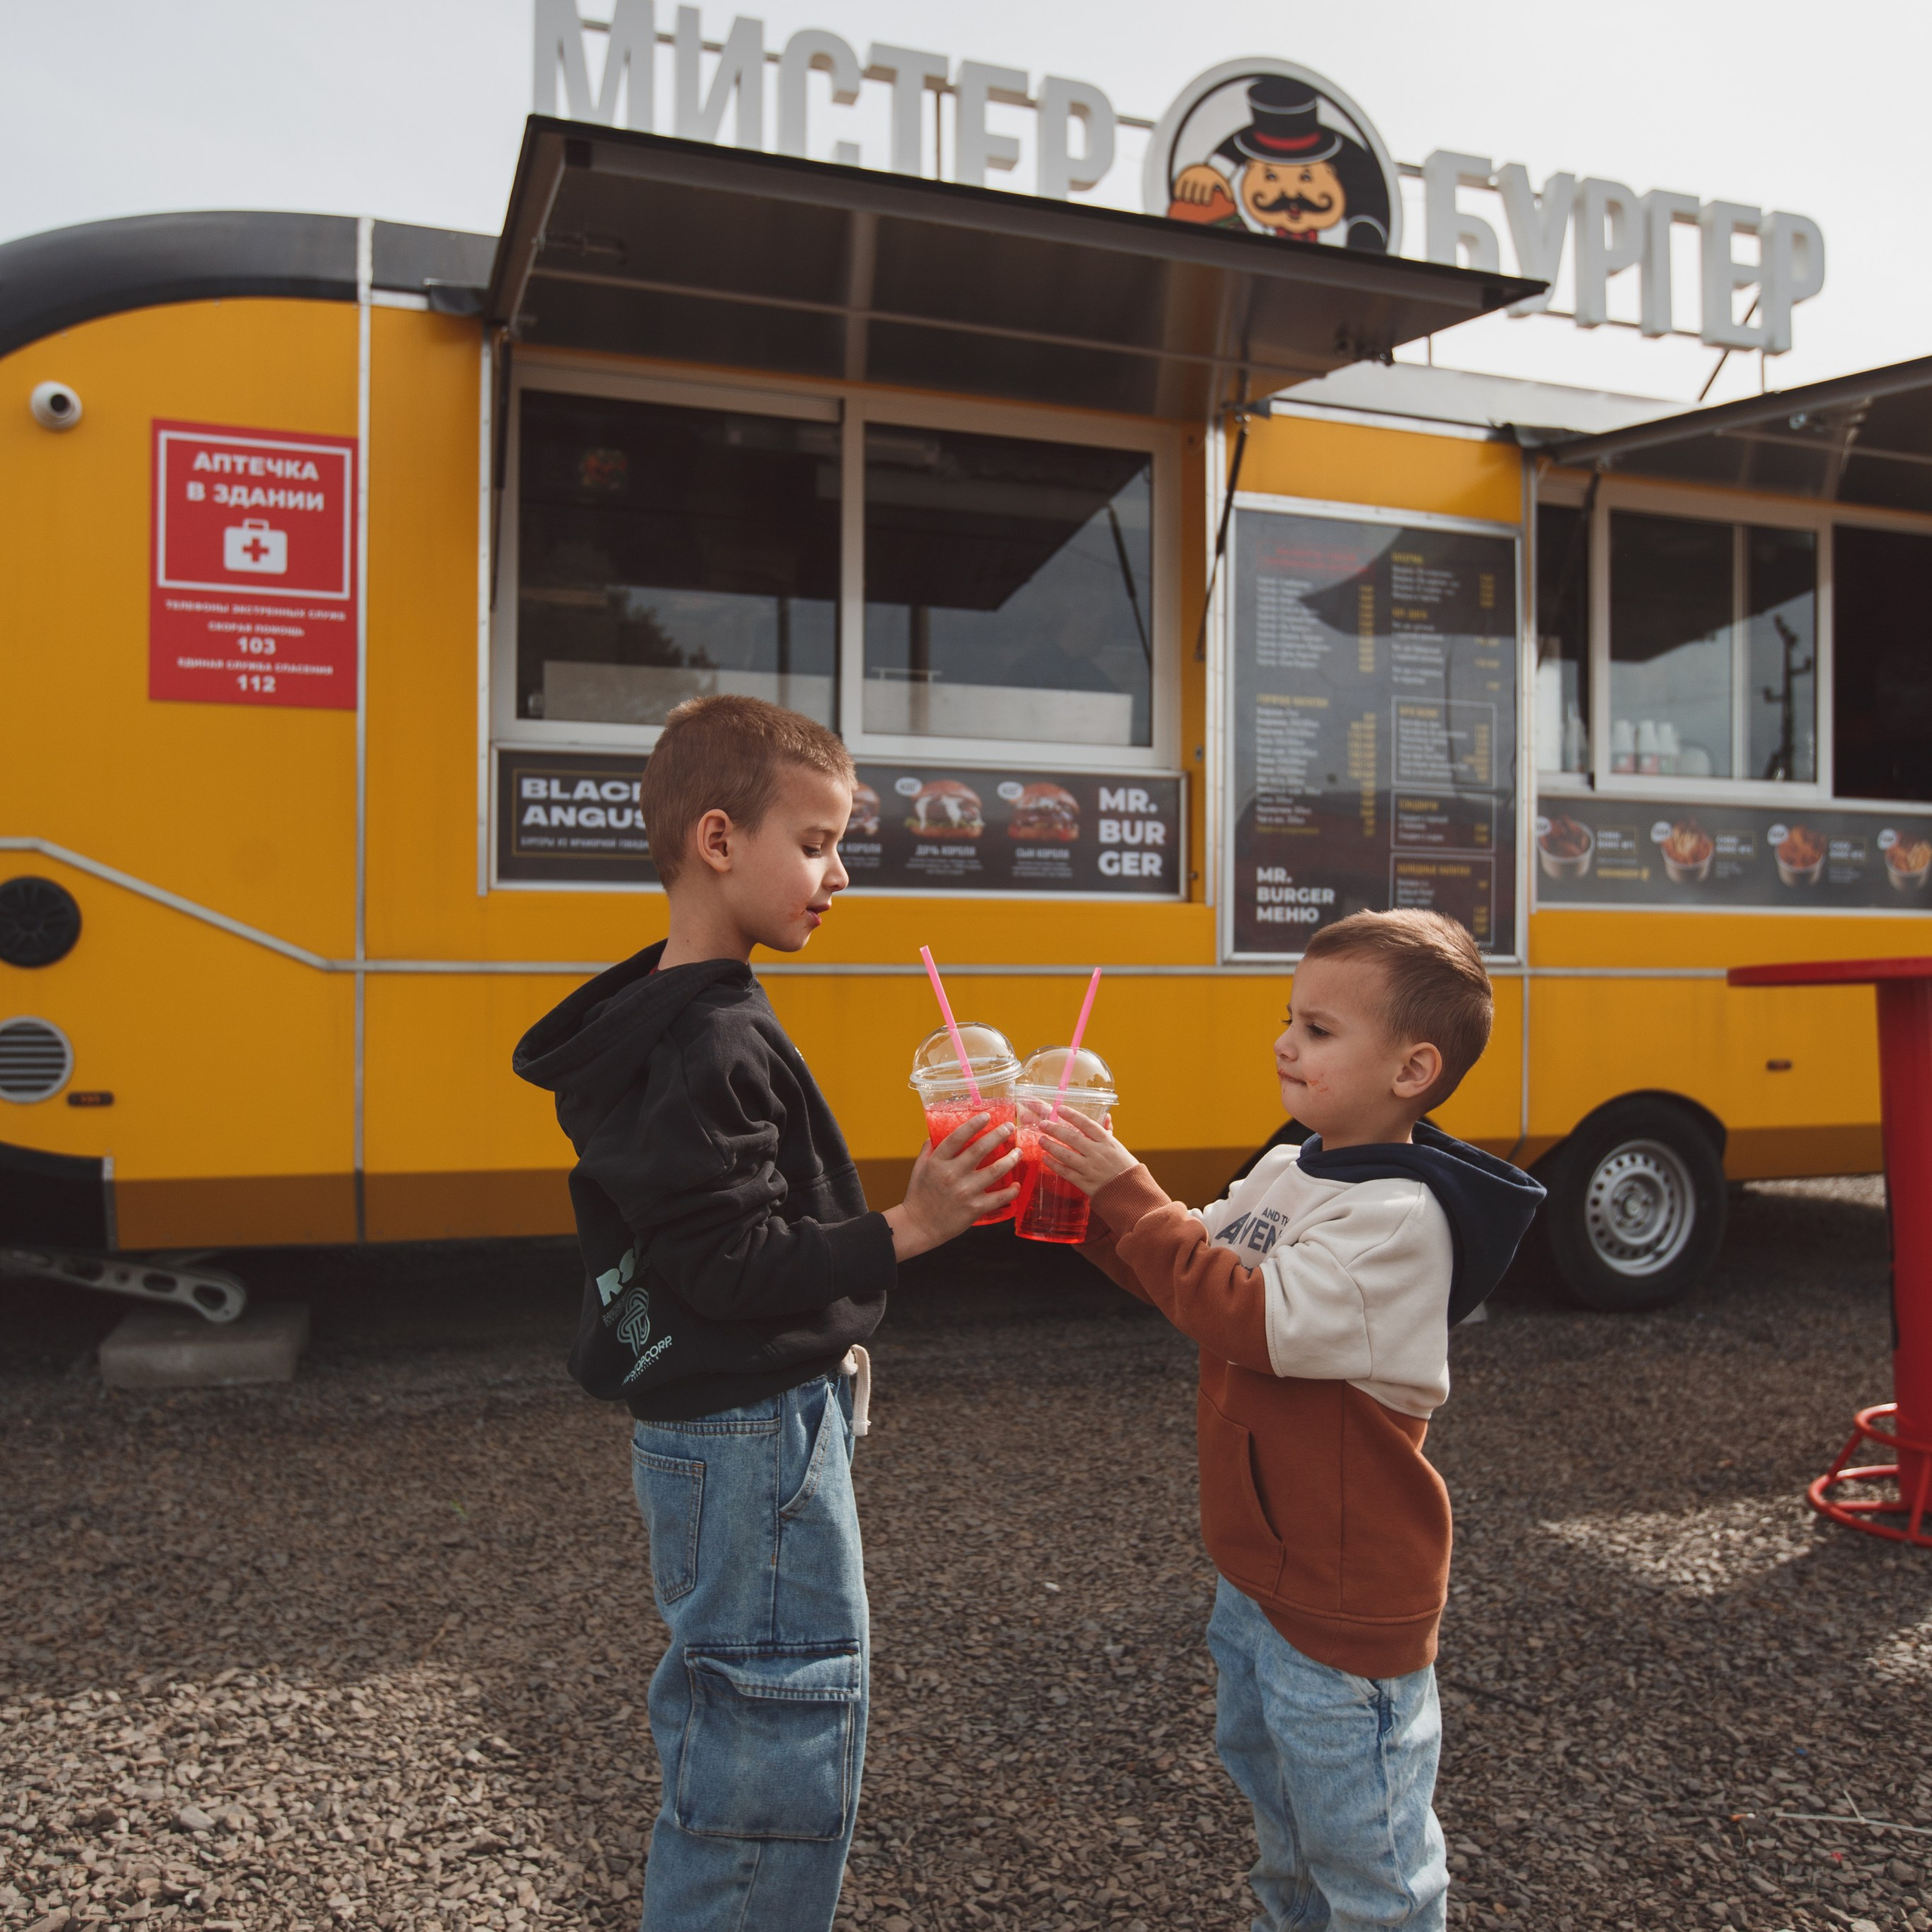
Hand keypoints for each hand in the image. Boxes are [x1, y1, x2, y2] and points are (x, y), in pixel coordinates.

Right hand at [884, 1115, 1021, 1260]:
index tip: (986, 1115)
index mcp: (937, 1162)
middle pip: (980, 1150)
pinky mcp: (974, 1208)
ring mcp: (965, 1192)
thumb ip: (929, 1149)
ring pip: (995, 1171)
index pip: (957, 1137)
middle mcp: (952, 1175)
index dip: (973, 1125)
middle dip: (998, 1135)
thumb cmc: (919, 1195)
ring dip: (1010, 1159)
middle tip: (1010, 1127)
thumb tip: (937, 1131)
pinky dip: (1011, 1190)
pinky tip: (1017, 1184)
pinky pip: (999, 1197)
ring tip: (1019, 1152)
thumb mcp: (919, 1168)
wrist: (919, 1226)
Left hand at [1036, 1106, 1139, 1197]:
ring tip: (1041, 1139)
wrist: (1131, 1192)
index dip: (1072, 1116)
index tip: (1059, 1109)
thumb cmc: (1125, 1167)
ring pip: (1066, 1155)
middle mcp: (1098, 1153)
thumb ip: (1108, 1132)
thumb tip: (1105, 1116)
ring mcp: (1091, 1169)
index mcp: (1107, 1142)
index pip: (1087, 1124)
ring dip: (1051, 1146)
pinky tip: (1045, 1159)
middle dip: (1055, 1130)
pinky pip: (1066, 1172)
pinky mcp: (1085, 1183)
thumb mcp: (1118, 1147)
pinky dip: (1054, 1165)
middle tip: (1043, 1124)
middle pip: (1072, 1138)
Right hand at [1172, 162, 1225, 204]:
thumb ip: (1228, 190)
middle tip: (1197, 202)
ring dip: (1187, 199)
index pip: (1206, 197)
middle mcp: (1200, 178)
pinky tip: (1178, 197)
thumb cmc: (1216, 175)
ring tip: (1188, 201)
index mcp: (1208, 181)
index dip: (1206, 201)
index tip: (1206, 203)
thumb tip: (1230, 200)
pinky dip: (1178, 193)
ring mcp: (1191, 176)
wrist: (1211, 161)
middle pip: (1196, 197)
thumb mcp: (1222, 180)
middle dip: (1196, 201)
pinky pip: (1179, 186)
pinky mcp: (1184, 174)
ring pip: (1187, 194)